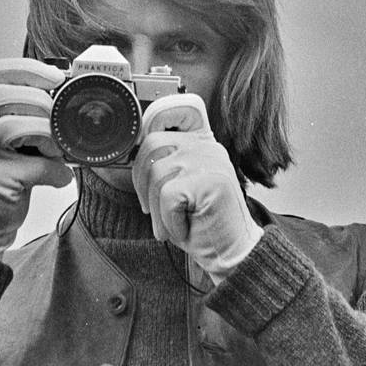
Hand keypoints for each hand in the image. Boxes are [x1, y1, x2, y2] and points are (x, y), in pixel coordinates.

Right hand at [0, 58, 72, 258]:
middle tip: (57, 114)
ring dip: (46, 132)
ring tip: (56, 148)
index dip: (26, 68)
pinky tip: (59, 175)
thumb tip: (65, 99)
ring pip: (12, 125)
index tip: (55, 75)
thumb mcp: (4, 139)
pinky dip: (53, 169)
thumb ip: (24, 116)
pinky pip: (31, 166)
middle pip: (1, 95)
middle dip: (39, 99)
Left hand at [132, 94, 263, 283]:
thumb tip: (132, 151)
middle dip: (140, 180)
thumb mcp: (182, 187)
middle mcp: (208, 145)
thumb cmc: (203, 224)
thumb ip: (165, 164)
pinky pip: (167, 197)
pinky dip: (168, 220)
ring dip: (156, 209)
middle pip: (152, 143)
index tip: (146, 159)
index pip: (172, 111)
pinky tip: (185, 229)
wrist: (233, 254)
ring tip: (172, 225)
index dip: (150, 125)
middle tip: (148, 208)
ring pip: (156, 173)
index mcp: (202, 142)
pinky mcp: (209, 181)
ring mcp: (211, 161)